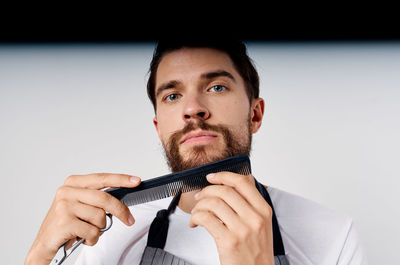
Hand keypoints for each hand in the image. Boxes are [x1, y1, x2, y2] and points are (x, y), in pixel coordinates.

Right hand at [24, 173, 140, 264]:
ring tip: (87, 230)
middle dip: (120, 211)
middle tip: (129, 220)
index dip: (121, 179)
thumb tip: (123, 199)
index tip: (136, 181)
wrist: (46, 243)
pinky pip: (92, 231)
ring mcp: (64, 206)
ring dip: (99, 229)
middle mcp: (67, 191)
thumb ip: (98, 198)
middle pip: (105, 199)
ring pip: (100, 217)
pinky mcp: (64, 222)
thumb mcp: (82, 205)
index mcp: (73, 183)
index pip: (102, 178)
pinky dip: (92, 238)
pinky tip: (82, 238)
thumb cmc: (67, 223)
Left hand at [189, 172, 273, 264]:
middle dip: (207, 191)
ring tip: (196, 212)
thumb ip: (251, 204)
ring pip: (213, 203)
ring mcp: (242, 230)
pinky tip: (195, 222)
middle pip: (225, 191)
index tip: (212, 177)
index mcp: (264, 210)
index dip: (223, 176)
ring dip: (199, 205)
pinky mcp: (228, 241)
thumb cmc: (256, 252)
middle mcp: (255, 218)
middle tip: (200, 197)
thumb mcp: (262, 225)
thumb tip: (237, 182)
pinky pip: (205, 218)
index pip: (243, 183)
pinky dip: (195, 217)